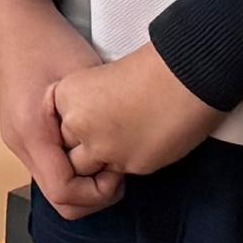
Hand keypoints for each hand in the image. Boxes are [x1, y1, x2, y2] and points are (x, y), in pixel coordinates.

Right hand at [0, 0, 109, 218]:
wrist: (15, 18)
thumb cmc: (49, 42)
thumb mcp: (83, 81)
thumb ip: (98, 123)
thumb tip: (124, 156)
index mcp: (31, 132)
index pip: (65, 193)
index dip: (99, 194)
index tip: (121, 172)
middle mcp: (18, 143)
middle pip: (57, 199)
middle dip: (93, 195)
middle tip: (119, 171)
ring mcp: (16, 140)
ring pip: (52, 186)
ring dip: (83, 182)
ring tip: (108, 155)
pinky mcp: (22, 134)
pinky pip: (48, 167)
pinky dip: (72, 168)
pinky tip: (91, 145)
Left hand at [53, 43, 224, 194]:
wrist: (185, 75)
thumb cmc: (150, 68)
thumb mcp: (99, 77)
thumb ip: (84, 105)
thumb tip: (84, 130)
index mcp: (66, 94)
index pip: (56, 125)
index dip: (76, 126)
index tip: (94, 120)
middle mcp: (77, 123)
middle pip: (68, 150)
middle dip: (85, 149)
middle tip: (110, 135)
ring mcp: (102, 147)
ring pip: (90, 169)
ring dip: (103, 162)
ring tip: (125, 143)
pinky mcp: (130, 165)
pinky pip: (120, 174)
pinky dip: (129, 163)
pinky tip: (145, 143)